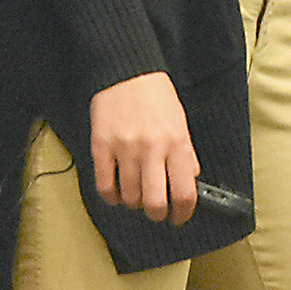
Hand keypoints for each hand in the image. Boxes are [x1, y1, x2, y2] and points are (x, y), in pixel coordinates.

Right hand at [88, 71, 198, 224]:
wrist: (127, 72)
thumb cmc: (155, 96)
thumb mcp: (180, 122)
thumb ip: (186, 154)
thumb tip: (189, 182)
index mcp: (177, 143)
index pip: (184, 193)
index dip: (182, 214)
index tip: (178, 217)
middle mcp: (152, 148)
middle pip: (155, 203)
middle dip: (157, 214)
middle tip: (156, 210)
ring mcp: (125, 148)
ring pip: (129, 197)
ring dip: (134, 202)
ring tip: (136, 193)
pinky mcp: (102, 147)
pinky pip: (104, 187)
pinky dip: (111, 196)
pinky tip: (116, 192)